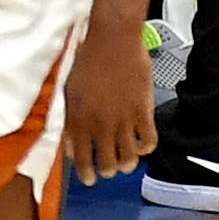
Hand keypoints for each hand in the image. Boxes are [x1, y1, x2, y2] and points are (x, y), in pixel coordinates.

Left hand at [60, 8, 156, 184]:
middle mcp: (102, 125)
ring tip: (127, 163)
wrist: (112, 41)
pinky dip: (146, 148)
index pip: (82, 159)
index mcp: (80, 121)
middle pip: (107, 163)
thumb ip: (69, 121)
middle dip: (108, 170)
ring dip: (127, 164)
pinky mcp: (144, 111)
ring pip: (129, 157)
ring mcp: (124, 120)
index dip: (86, 173)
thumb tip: (70, 145)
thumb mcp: (69, 92)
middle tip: (109, 169)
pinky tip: (144, 146)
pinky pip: (149, 140)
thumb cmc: (88, 60)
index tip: (90, 179)